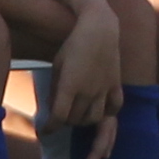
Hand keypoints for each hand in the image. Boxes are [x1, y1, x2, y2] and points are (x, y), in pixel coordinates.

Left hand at [47, 12, 125, 144]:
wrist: (99, 28)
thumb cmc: (73, 45)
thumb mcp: (57, 65)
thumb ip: (55, 89)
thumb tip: (53, 108)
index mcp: (69, 85)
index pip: (58, 117)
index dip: (49, 127)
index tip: (43, 130)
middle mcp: (87, 91)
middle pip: (75, 119)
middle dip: (65, 121)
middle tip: (60, 116)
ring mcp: (104, 89)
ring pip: (94, 118)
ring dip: (83, 120)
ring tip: (77, 114)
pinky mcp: (116, 84)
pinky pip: (114, 108)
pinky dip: (106, 113)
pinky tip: (100, 109)